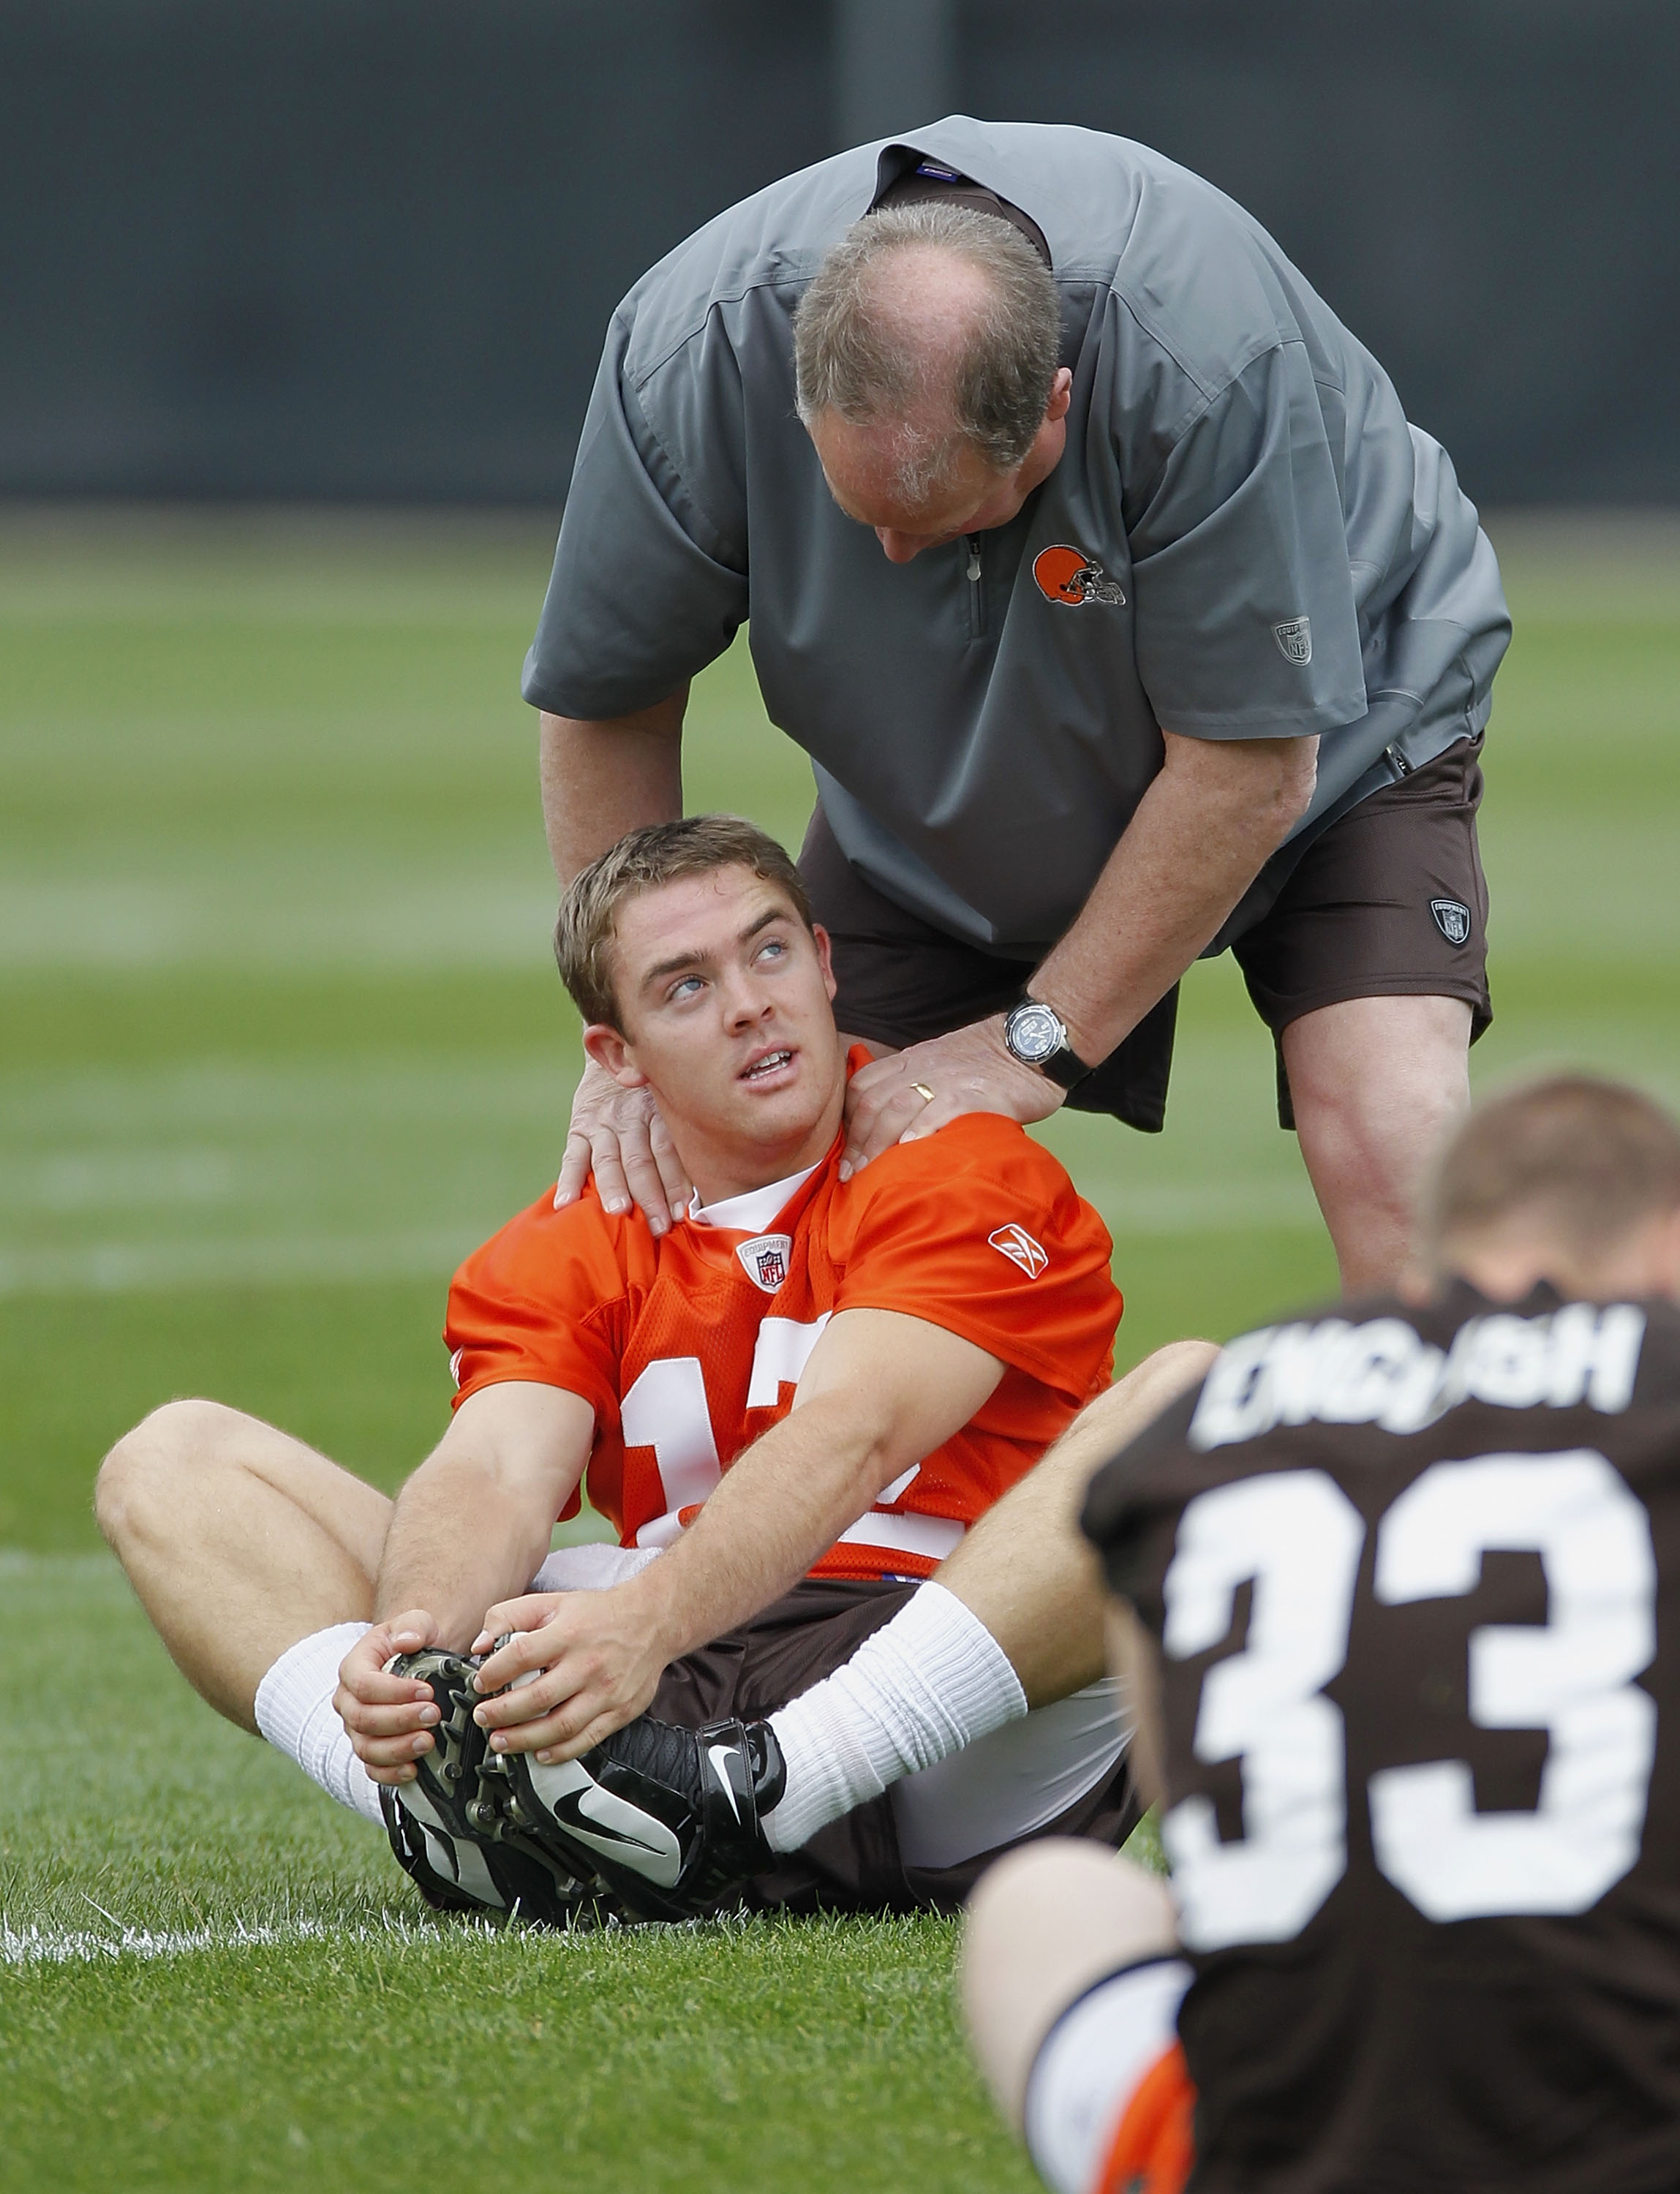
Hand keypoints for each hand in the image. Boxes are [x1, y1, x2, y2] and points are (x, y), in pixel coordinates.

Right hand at [333, 1609, 443, 1786]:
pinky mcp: (369, 1749)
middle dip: (400, 1720)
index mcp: (353, 1668)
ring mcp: (356, 1729)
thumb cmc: (413, 1642)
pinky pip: (372, 1769)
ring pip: (366, 1748)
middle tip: (433, 1715)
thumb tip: (407, 1641)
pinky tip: (414, 1769)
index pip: (364, 1685)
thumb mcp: (416, 1622)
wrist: (417, 1662)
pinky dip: (390, 1774)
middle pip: (364, 1719)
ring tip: (427, 1742)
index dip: (395, 1692)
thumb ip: (413, 1626)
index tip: (427, 1691)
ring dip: (397, 1749)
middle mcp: (348, 1702)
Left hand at [466, 1585, 670, 1764]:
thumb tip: (479, 1645)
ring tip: (500, 1741)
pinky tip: (540, 1753)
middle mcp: (587, 1664)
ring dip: (525, 1739)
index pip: (521, 1655)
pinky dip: (560, 1752)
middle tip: (482, 1717)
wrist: (652, 1621)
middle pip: (538, 1697)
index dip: (494, 1673)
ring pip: (560, 1725)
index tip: (480, 1684)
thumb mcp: (552, 1602)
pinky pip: (586, 1739)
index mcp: (568, 1633)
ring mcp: (605, 1691)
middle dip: (502, 1713)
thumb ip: (510, 1616)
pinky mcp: (620, 1711)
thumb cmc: (597, 1614)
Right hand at [554, 1057, 692, 1234]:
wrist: (616, 1048)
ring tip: (618, 1211)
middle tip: (657, 1225)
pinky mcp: (579, 1127)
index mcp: (658, 1113)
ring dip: (614, 1187)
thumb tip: (700, 1183)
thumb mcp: (669, 1101)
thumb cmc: (652, 1090)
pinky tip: (566, 1203)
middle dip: (650, 1195)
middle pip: (640, 1160)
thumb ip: (678, 1134)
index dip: (675, 1183)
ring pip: (609, 1159)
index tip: (681, 1212)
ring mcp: (602, 1123)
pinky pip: (573, 1156)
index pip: (667, 1151)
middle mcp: (630, 1118)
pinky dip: (569, 1180)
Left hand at [840, 1016, 1063, 1176]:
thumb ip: (915, 1085)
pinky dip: (921, 1129)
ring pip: (898, 1105)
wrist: (1032, 1042)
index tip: (846, 1154)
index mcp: (911, 1060)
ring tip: (870, 1173)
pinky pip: (941, 1108)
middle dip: (857, 1141)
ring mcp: (948, 1078)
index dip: (847, 1122)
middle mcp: (922, 1067)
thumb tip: (892, 1127)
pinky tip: (910, 1150)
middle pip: (873, 1101)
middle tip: (850, 1174)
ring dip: (878, 1142)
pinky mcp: (976, 1092)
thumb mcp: (941, 1063)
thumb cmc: (991, 1061)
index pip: (863, 1086)